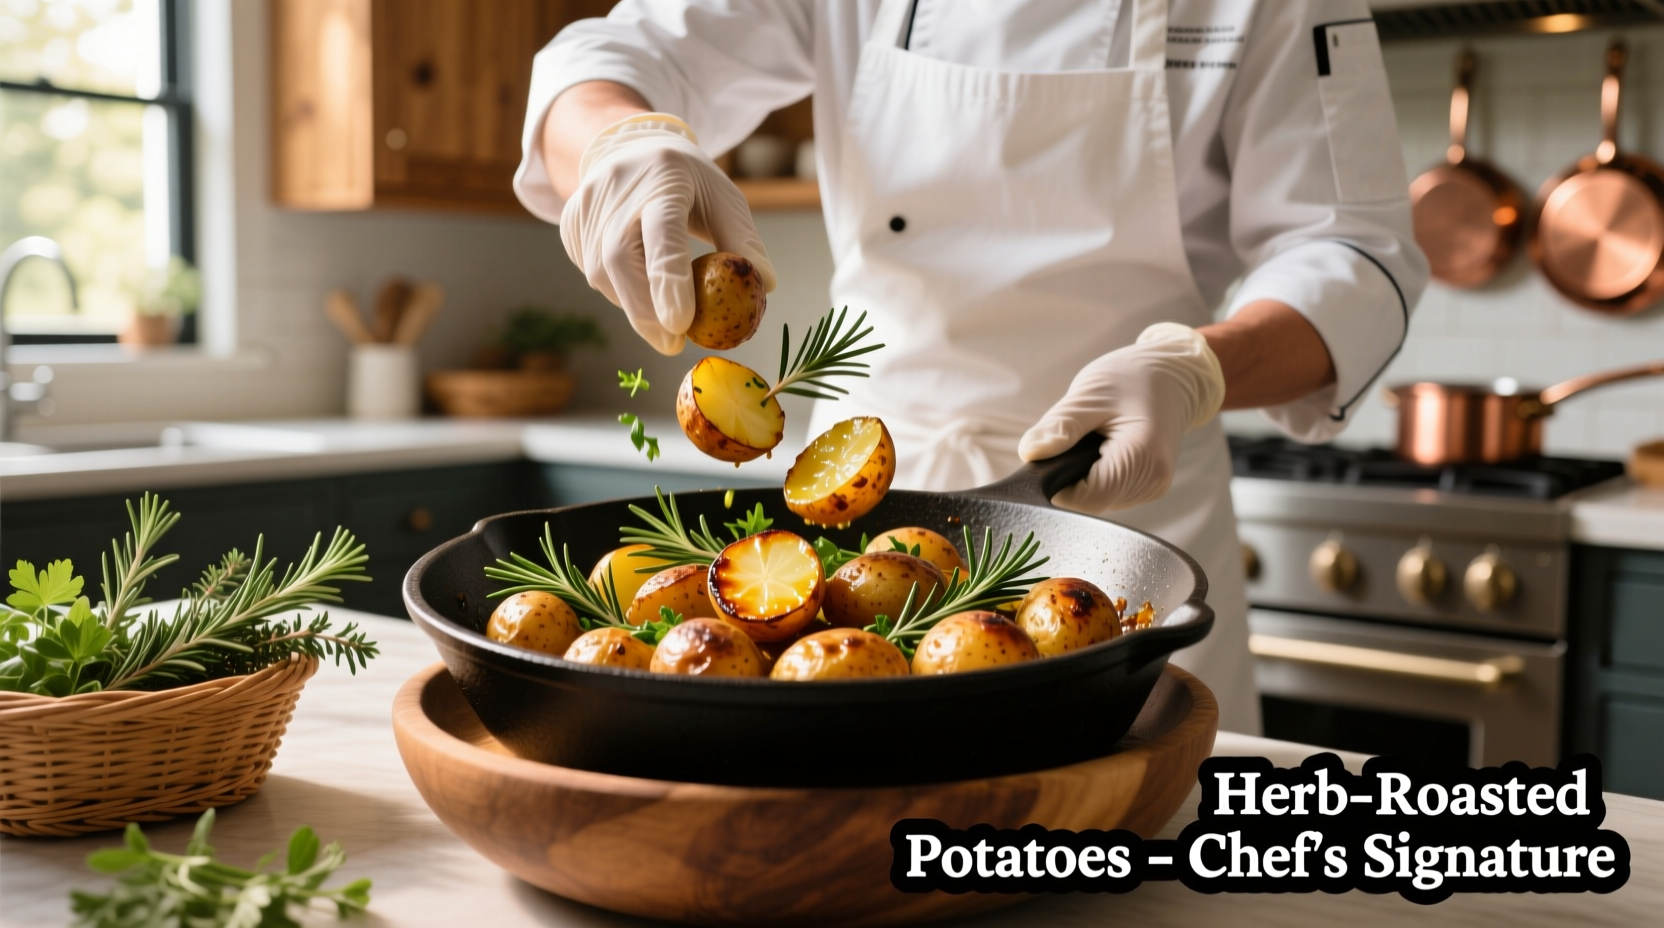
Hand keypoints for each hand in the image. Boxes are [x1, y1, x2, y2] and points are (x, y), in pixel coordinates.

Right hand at [560, 113, 775, 354]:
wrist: (630, 146)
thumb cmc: (689, 182)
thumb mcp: (724, 198)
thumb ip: (742, 240)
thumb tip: (764, 285)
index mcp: (664, 177)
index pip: (663, 233)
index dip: (669, 280)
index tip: (681, 325)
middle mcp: (617, 190)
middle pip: (619, 260)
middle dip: (645, 311)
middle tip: (673, 343)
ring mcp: (587, 206)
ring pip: (602, 274)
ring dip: (634, 304)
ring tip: (662, 307)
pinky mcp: (570, 224)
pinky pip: (591, 271)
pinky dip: (618, 289)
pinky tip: (637, 280)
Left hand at [1018, 324, 1226, 511]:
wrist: (1174, 374)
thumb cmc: (1134, 378)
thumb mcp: (1090, 394)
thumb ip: (1060, 427)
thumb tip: (1030, 454)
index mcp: (1142, 457)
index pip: (1087, 499)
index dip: (1058, 485)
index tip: (1049, 457)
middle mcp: (1153, 480)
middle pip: (1092, 500)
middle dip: (1072, 475)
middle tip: (1076, 436)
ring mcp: (1154, 486)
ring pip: (1099, 499)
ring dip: (1085, 474)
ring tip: (1095, 437)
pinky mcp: (1150, 486)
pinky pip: (1111, 491)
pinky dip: (1098, 473)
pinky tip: (1105, 447)